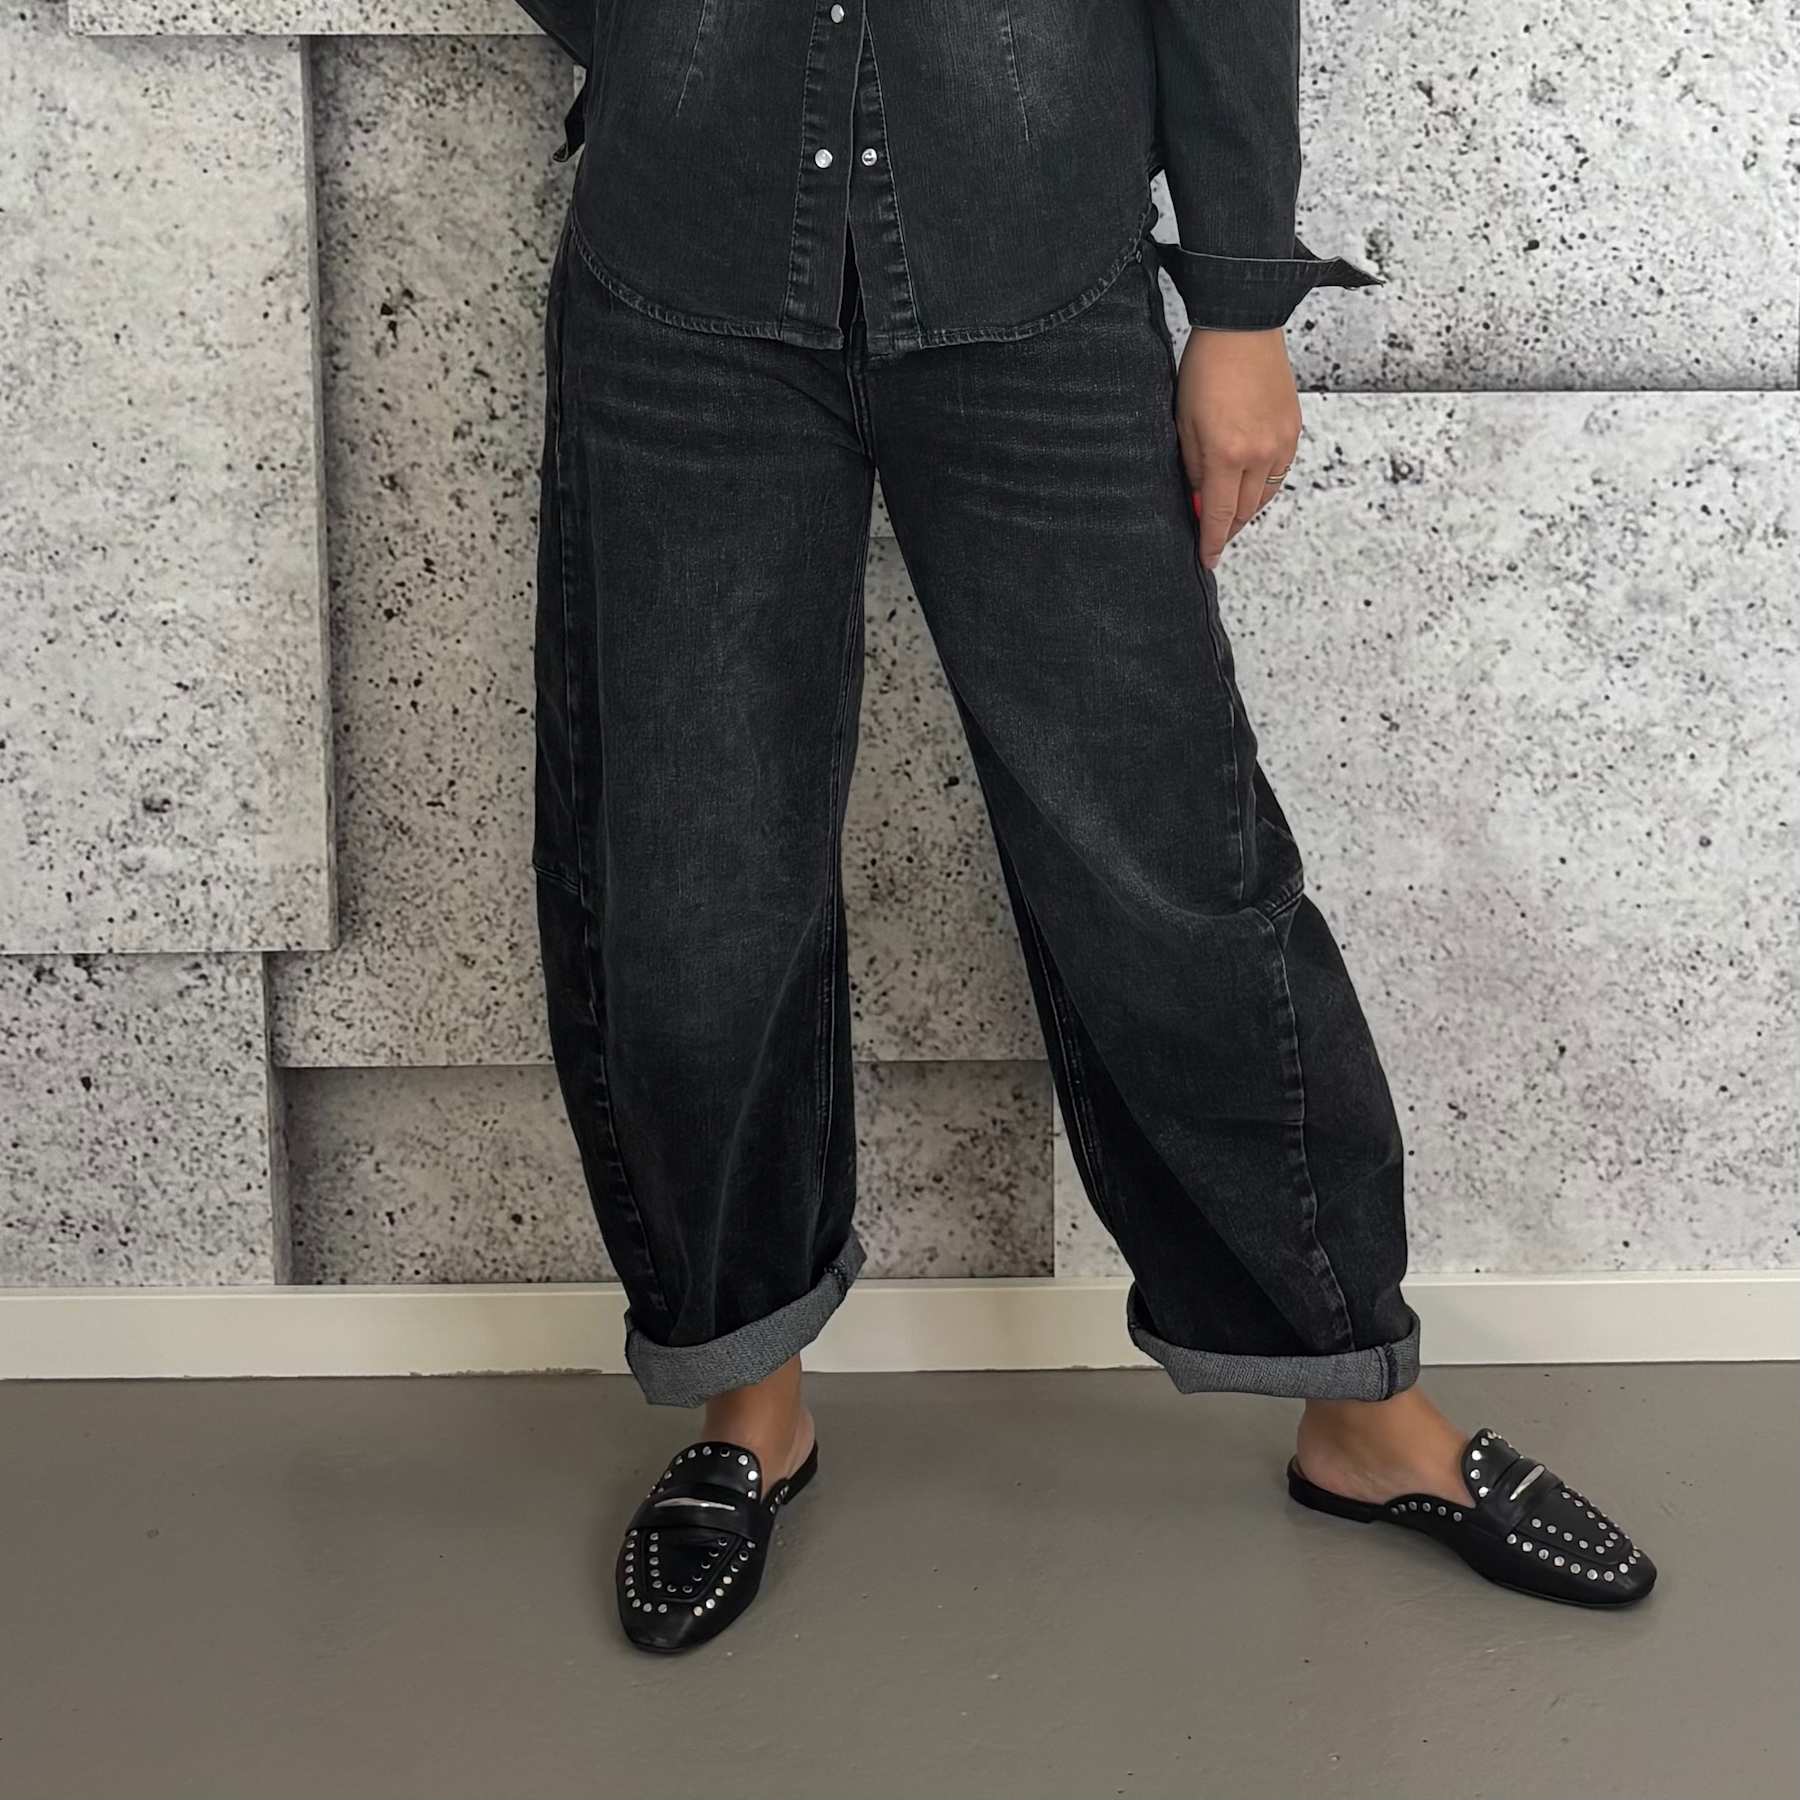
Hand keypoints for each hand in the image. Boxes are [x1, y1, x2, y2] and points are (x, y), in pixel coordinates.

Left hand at [1175, 327, 1302, 570]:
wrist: (1243, 327)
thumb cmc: (1206, 369)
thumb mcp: (1185, 423)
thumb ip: (1193, 468)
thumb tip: (1199, 500)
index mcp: (1226, 454)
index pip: (1219, 515)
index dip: (1212, 542)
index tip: (1207, 560)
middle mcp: (1260, 454)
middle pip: (1245, 511)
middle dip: (1227, 528)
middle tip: (1212, 537)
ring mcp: (1281, 443)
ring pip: (1265, 496)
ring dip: (1246, 510)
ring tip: (1229, 515)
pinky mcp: (1294, 431)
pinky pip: (1280, 474)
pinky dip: (1263, 486)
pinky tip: (1248, 486)